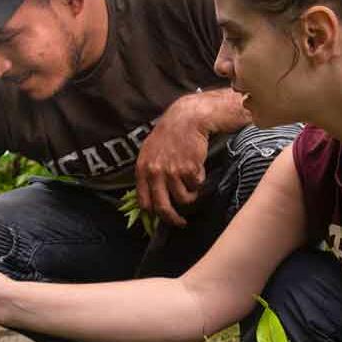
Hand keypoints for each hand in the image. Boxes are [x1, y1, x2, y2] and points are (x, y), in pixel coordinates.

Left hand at [135, 103, 209, 227]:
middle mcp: (155, 172)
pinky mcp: (189, 169)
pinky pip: (196, 186)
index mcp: (143, 169)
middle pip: (162, 207)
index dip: (153, 212)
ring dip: (190, 196)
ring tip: (193, 187)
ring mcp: (173, 172)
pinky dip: (199, 182)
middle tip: (180, 223)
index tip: (161, 216)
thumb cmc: (169, 134)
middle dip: (173, 219)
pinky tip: (198, 169)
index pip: (144, 201)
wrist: (187, 119)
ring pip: (183, 199)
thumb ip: (149, 172)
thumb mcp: (150, 151)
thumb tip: (150, 196)